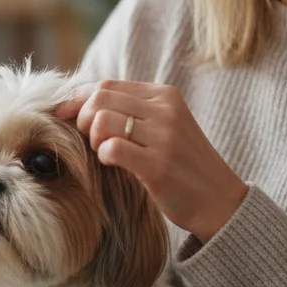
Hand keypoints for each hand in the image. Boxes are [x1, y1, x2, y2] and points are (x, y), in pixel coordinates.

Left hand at [55, 80, 248, 243]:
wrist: (219, 201)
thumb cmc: (183, 164)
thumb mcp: (164, 126)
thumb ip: (131, 110)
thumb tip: (78, 101)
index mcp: (165, 95)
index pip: (107, 85)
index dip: (79, 101)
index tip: (68, 118)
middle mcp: (165, 110)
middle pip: (100, 98)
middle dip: (82, 119)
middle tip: (91, 141)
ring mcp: (163, 137)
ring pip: (101, 121)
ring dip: (93, 139)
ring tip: (104, 153)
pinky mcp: (158, 165)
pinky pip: (112, 148)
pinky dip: (104, 156)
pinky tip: (113, 164)